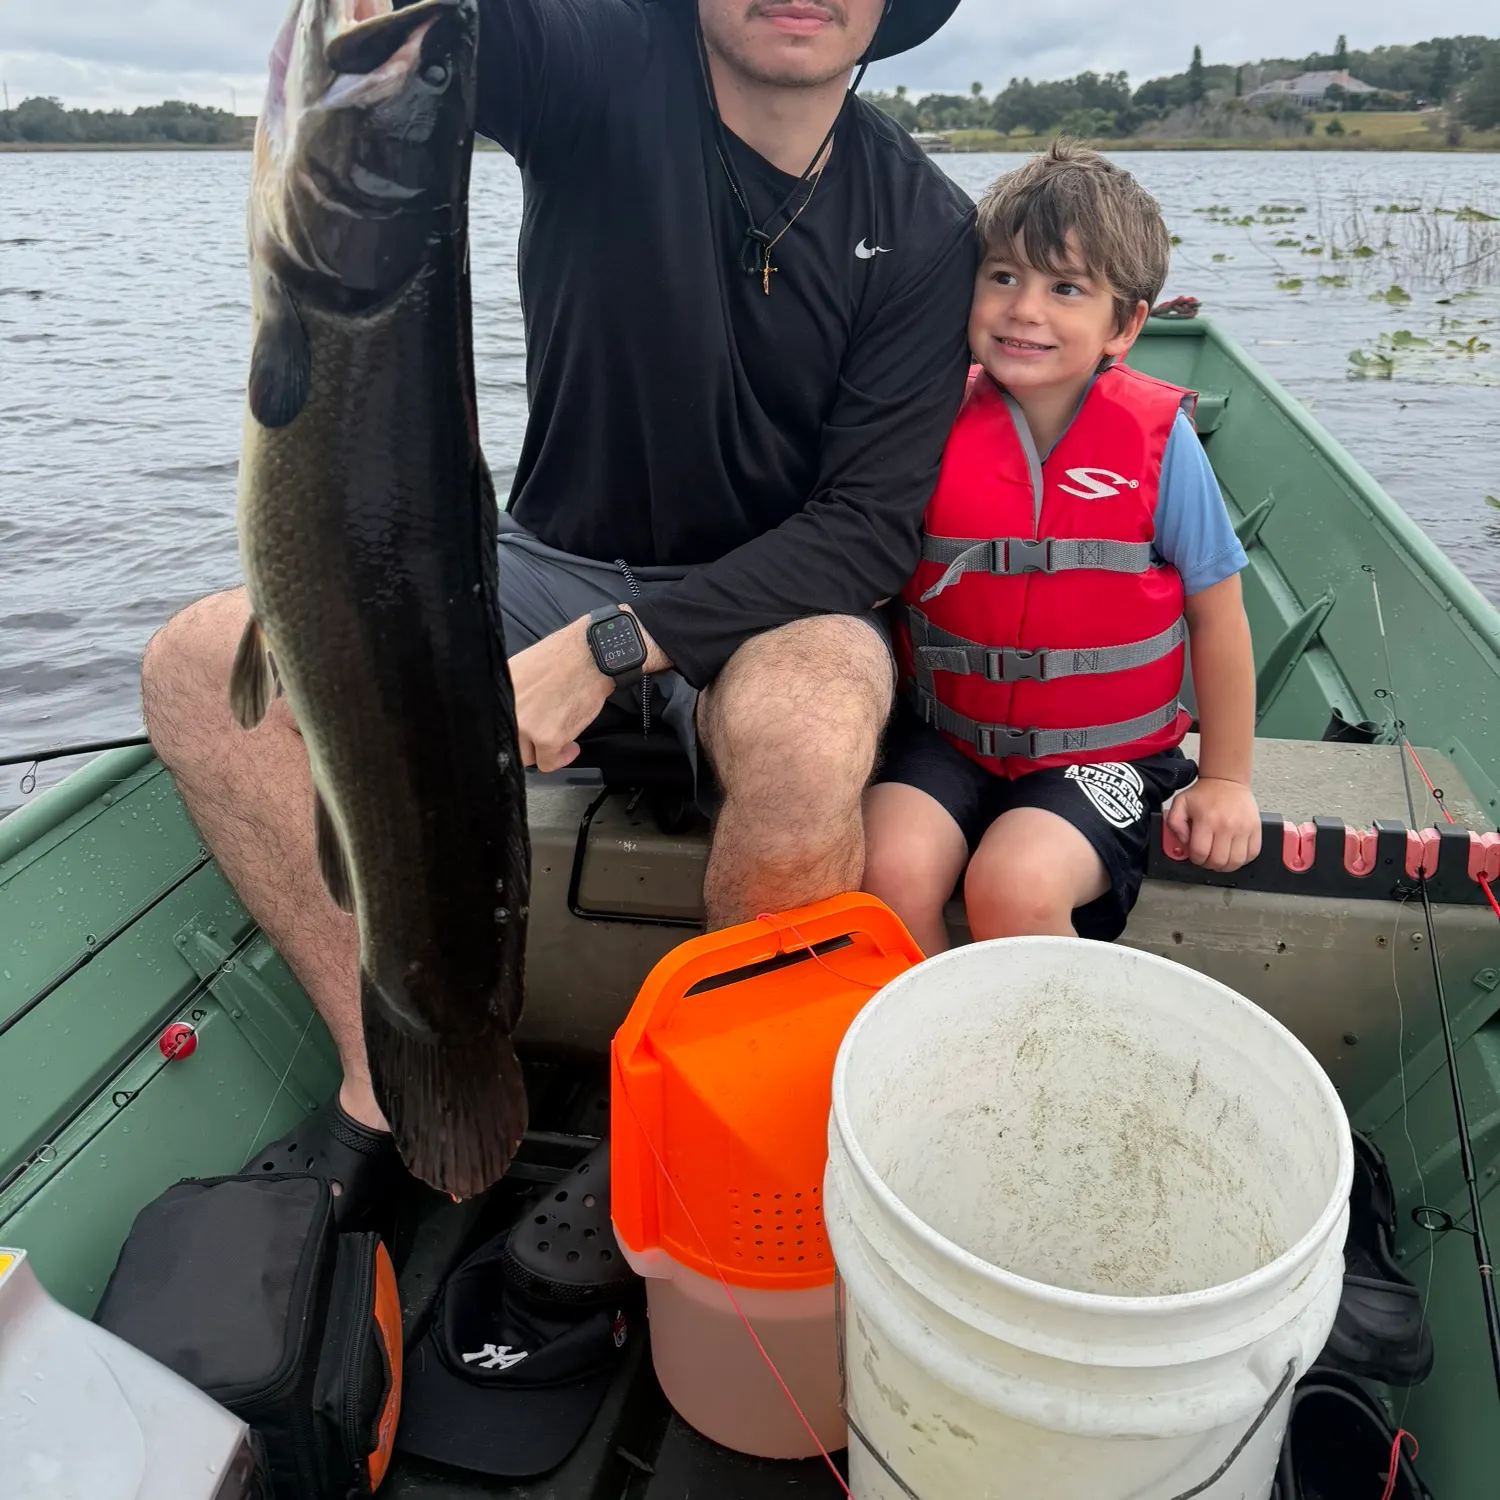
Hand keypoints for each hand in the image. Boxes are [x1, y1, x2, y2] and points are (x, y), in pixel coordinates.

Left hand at [508, 619, 612, 772]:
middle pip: (510, 744)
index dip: (512, 733)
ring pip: (527, 756)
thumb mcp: (522, 670)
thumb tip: (517, 714)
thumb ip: (514, 696)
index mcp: (499, 694)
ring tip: (560, 743)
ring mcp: (526, 727)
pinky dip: (560, 759)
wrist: (588, 656)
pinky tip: (571, 748)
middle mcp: (508, 713)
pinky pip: (547, 763)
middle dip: (528, 744)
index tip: (524, 735)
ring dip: (543, 752)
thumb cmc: (562, 657)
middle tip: (543, 739)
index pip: (495, 726)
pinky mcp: (547, 739)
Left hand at [1164, 777, 1261, 872]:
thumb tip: (1183, 841)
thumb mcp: (1180, 803)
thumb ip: (1174, 823)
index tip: (1196, 856)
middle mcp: (1226, 826)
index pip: (1200, 853)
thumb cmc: (1204, 794)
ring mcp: (1243, 828)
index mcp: (1206, 820)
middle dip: (1209, 864)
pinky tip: (1234, 853)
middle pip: (1218, 861)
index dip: (1196, 859)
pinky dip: (1242, 859)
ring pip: (1236, 861)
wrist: (1227, 781)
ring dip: (1226, 865)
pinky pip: (1252, 854)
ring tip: (1220, 858)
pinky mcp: (1256, 829)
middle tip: (1207, 858)